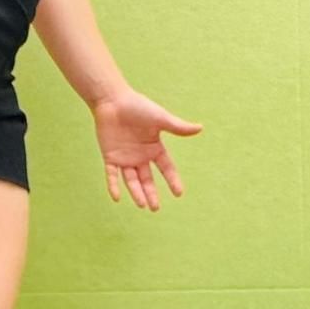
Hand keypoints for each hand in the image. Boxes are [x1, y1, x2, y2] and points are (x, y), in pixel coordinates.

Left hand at [91, 89, 201, 210]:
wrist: (113, 100)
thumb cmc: (137, 106)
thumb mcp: (160, 118)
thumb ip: (177, 127)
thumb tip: (200, 128)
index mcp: (154, 148)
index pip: (166, 168)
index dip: (172, 180)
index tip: (179, 193)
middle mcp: (140, 156)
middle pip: (147, 179)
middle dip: (151, 194)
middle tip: (155, 208)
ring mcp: (125, 158)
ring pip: (131, 180)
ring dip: (136, 193)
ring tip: (142, 205)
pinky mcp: (109, 157)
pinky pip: (111, 175)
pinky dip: (113, 186)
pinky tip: (117, 197)